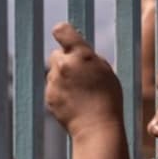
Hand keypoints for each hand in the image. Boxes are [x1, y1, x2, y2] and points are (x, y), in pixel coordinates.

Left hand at [46, 23, 123, 138]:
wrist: (97, 128)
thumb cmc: (108, 100)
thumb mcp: (107, 73)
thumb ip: (90, 58)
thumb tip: (77, 52)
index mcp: (81, 55)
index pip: (62, 31)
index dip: (63, 33)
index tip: (65, 37)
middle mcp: (64, 65)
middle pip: (56, 54)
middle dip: (65, 61)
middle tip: (81, 75)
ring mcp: (54, 81)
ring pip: (54, 72)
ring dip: (63, 78)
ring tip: (81, 93)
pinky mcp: (49, 95)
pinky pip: (53, 88)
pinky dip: (60, 92)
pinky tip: (75, 102)